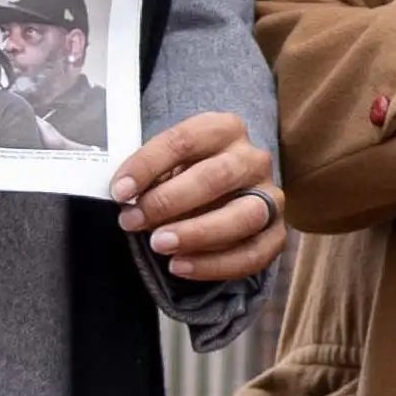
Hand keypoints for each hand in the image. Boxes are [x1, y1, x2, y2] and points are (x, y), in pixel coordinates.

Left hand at [114, 110, 281, 282]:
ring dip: (197, 233)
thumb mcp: (170, 163)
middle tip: (133, 220)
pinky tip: (181, 266)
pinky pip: (253, 254)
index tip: (120, 191)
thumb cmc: (188, 175)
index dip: (148, 165)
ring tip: (159, 245)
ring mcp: (270, 196)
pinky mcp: (276, 233)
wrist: (226, 193)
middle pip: (216, 177)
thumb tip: (125, 198)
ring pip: (242, 216)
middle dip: (169, 201)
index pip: (184, 140)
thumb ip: (152, 175)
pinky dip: (215, 265)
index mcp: (224, 129)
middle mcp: (253, 159)